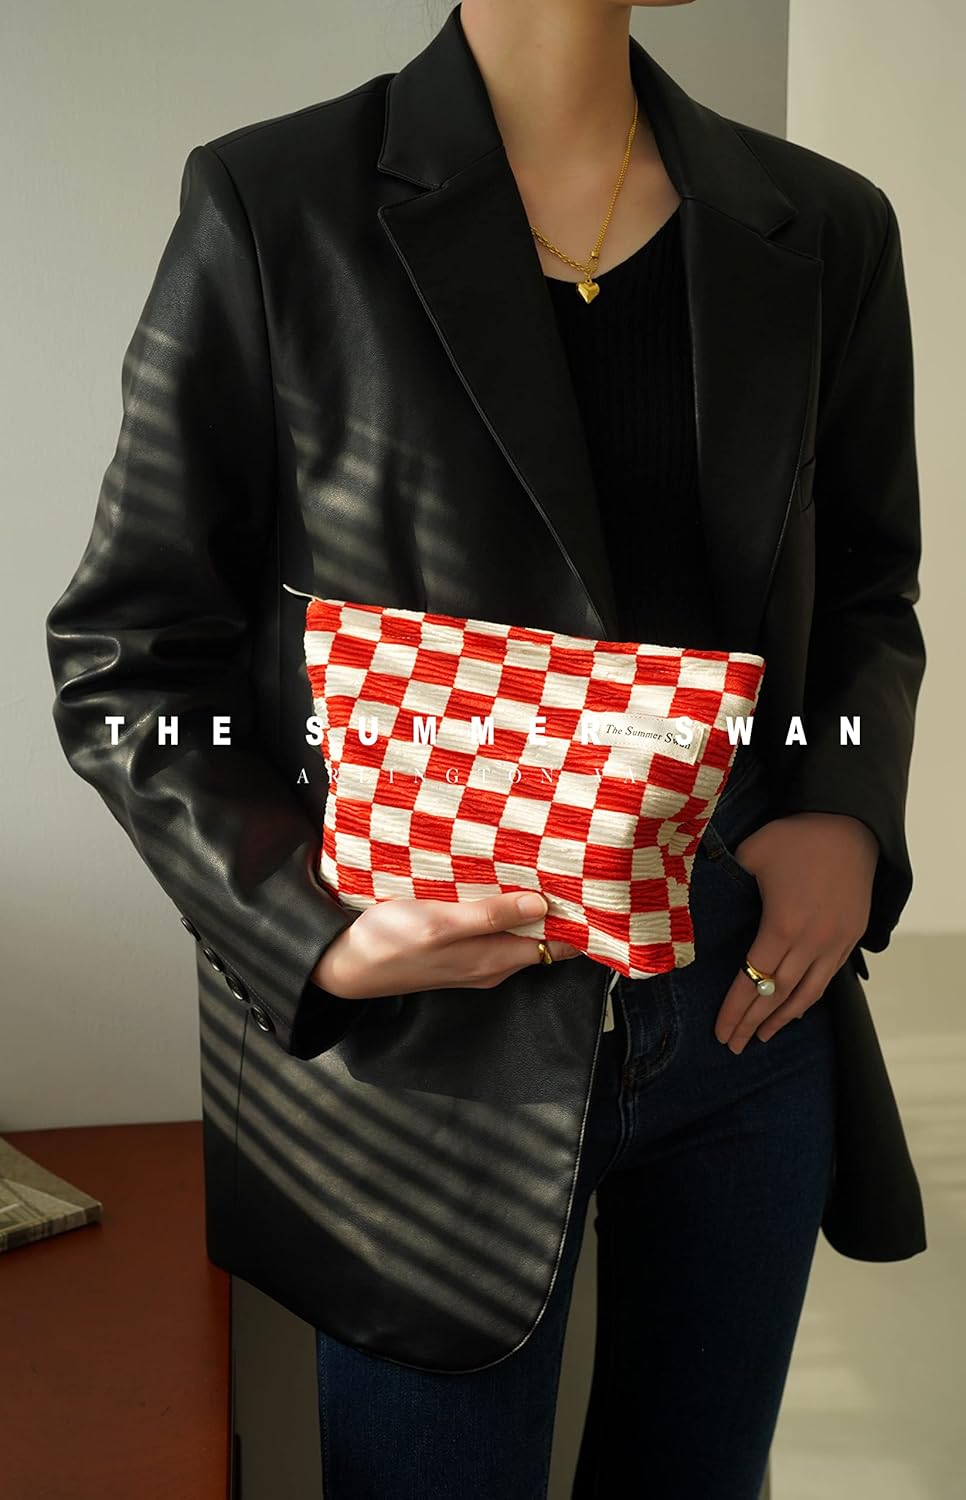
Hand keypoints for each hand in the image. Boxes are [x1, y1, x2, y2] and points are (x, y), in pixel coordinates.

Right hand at [312, 891, 579, 999]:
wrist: (343, 965)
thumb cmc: (389, 942)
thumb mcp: (441, 924)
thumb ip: (491, 916)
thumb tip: (543, 906)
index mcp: (495, 960)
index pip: (558, 946)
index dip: (580, 921)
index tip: (598, 889)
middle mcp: (492, 965)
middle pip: (543, 938)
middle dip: (563, 908)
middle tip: (580, 865)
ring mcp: (474, 958)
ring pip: (520, 932)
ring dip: (534, 905)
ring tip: (550, 866)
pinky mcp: (456, 948)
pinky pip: (495, 928)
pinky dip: (508, 908)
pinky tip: (505, 882)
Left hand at [714, 812, 878, 1052]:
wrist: (850, 825)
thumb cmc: (796, 836)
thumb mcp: (752, 854)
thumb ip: (728, 882)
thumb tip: (697, 895)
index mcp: (782, 925)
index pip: (753, 979)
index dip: (736, 1008)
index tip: (721, 1031)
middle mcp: (811, 942)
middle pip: (777, 994)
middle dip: (753, 1022)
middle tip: (734, 1045)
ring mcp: (835, 942)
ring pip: (807, 993)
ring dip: (782, 1018)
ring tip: (762, 1037)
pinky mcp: (852, 937)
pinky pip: (828, 977)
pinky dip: (810, 998)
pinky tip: (796, 1009)